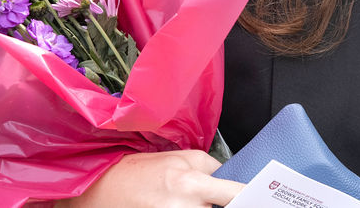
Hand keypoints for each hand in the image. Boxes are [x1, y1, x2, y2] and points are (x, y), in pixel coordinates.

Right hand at [54, 150, 243, 207]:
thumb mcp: (178, 157)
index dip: (249, 197)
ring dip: (206, 207)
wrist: (98, 187)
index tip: (261, 196)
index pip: (234, 194)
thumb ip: (208, 166)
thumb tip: (229, 177)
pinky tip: (185, 205)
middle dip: (227, 204)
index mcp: (191, 182)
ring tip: (193, 199)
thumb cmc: (137, 171)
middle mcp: (184, 206)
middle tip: (227, 197)